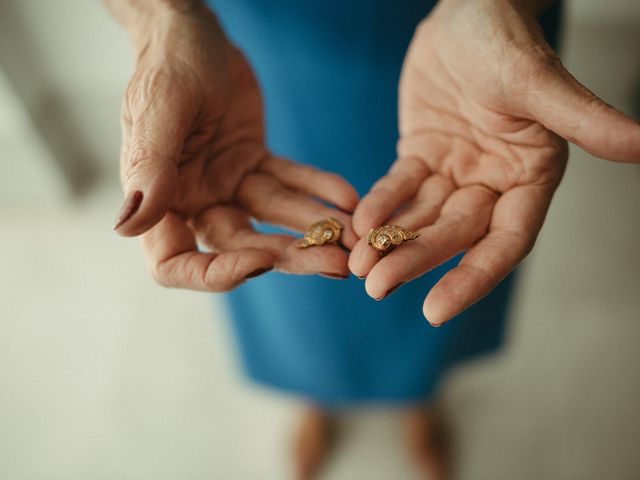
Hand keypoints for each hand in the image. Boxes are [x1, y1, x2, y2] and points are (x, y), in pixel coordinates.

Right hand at [113, 6, 358, 289]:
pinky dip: (317, 186)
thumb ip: (151, 168)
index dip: (216, 273)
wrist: (192, 31)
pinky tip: (347, 196)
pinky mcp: (253, 163)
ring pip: (273, 215)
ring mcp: (226, 184)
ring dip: (314, 226)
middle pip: (241, 244)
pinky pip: (290, 180)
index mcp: (159, 198)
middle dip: (290, 255)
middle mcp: (193, 200)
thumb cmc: (167, 64)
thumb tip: (127, 228)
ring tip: (356, 236)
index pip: (175, 264)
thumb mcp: (159, 110)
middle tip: (340, 261)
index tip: (261, 258)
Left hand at [349, 0, 639, 324]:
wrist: (467, 11)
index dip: (473, 276)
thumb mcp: (540, 81)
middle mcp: (493, 182)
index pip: (505, 241)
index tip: (436, 309)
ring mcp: (456, 171)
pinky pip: (400, 187)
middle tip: (375, 285)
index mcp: (530, 177)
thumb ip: (583, 117)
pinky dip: (380, 204)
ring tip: (357, 266)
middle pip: (454, 234)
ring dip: (390, 242)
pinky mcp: (423, 154)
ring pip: (422, 217)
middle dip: (415, 259)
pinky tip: (358, 221)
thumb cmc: (508, 39)